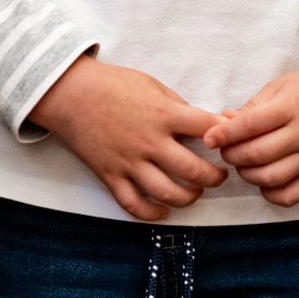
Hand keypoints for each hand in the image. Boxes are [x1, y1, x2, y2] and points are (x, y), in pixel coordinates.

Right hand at [28, 56, 227, 221]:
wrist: (71, 94)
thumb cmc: (112, 84)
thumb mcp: (152, 85)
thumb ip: (177, 106)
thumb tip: (200, 125)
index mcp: (164, 115)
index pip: (208, 130)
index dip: (225, 137)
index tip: (227, 142)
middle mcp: (150, 142)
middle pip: (194, 171)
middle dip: (214, 178)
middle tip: (218, 176)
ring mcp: (129, 161)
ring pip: (168, 193)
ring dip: (189, 198)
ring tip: (195, 192)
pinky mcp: (110, 175)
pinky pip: (133, 204)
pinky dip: (152, 213)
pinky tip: (163, 211)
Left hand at [203, 59, 298, 207]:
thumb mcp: (278, 87)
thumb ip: (249, 108)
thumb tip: (222, 124)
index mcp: (292, 107)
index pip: (250, 125)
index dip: (224, 134)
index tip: (208, 139)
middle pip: (257, 154)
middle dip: (232, 155)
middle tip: (226, 150)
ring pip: (271, 177)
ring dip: (247, 174)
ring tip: (243, 163)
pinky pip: (290, 196)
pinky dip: (270, 193)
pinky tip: (263, 180)